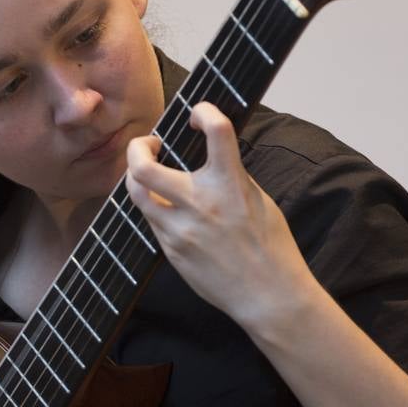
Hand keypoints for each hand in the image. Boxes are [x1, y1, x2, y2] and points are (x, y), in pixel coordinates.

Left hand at [124, 102, 321, 336]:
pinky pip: (151, 220)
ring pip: (136, 193)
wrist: (268, 296)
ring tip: (148, 174)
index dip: (204, 110)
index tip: (198, 114)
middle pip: (143, 167)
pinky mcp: (171, 250)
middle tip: (148, 145)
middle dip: (138, 148)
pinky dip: (155, 207)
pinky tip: (169, 209)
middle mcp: (200, 204)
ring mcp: (180, 230)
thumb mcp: (258, 200)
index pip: (217, 130)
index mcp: (231, 185)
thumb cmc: (271, 248)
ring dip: (137, 177)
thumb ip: (230, 176)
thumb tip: (210, 156)